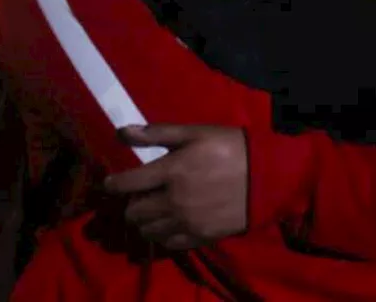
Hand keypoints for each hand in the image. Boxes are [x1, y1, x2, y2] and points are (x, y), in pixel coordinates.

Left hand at [104, 125, 248, 250]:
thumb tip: (122, 131)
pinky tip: (168, 222)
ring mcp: (187, 222)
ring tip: (153, 209)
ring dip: (144, 220)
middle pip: (134, 212)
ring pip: (148, 230)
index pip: (128, 183)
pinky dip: (161, 234)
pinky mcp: (200, 236)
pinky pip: (167, 243)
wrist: (266, 176)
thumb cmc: (230, 147)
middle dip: (131, 203)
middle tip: (140, 194)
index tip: (109, 183)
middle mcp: (174, 201)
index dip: (113, 184)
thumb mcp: (195, 132)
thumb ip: (157, 133)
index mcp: (172, 171)